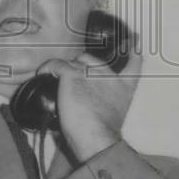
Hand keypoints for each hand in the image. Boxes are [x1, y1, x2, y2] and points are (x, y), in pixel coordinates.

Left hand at [36, 51, 142, 165]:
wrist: (98, 138)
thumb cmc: (103, 133)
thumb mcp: (114, 116)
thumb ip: (105, 104)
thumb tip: (90, 107)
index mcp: (124, 86)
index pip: (134, 61)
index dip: (133, 50)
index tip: (134, 40)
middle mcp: (108, 74)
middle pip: (91, 59)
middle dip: (81, 66)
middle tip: (72, 80)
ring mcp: (90, 72)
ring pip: (73, 62)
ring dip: (64, 70)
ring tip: (55, 79)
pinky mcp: (72, 74)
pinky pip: (56, 64)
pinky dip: (47, 68)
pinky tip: (43, 73)